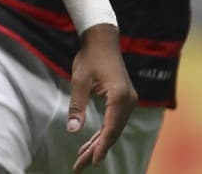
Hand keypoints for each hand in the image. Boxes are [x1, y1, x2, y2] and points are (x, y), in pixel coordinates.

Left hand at [67, 23, 136, 170]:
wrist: (103, 39)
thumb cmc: (90, 57)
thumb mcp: (79, 81)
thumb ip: (77, 107)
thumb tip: (72, 130)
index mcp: (119, 96)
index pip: (111, 128)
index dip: (101, 147)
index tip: (92, 161)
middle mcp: (128, 100)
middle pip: (113, 132)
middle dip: (96, 149)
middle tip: (79, 165)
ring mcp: (129, 100)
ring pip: (114, 129)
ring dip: (99, 143)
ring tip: (81, 159)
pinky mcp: (124, 99)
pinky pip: (115, 121)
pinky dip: (103, 133)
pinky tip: (91, 144)